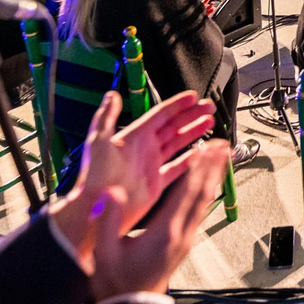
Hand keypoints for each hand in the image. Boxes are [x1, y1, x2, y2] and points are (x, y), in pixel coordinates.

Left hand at [50, 89, 215, 264]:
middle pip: (173, 126)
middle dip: (191, 116)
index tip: (193, 97)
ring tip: (209, 123)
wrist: (95, 208)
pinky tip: (202, 153)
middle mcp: (145, 148)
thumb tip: (112, 95)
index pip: (160, 115)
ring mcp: (152, 165)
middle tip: (208, 107)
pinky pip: (177, 168)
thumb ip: (106, 117)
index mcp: (134, 136)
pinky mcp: (156, 184)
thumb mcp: (98, 142)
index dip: (177, 105)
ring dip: (193, 133)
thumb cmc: (94, 176)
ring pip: (177, 144)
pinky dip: (190, 160)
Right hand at [89, 140, 229, 297]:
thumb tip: (112, 194)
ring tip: (221, 161)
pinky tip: (206, 187)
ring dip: (213, 179)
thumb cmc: (119, 285)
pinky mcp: (183, 244)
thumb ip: (108, 222)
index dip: (198, 170)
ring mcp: (184, 240)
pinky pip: (199, 212)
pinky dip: (205, 194)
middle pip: (202, 195)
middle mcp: (180, 235)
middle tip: (223, 147)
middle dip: (214, 168)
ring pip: (204, 203)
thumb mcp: (106, 253)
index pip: (186, 194)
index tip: (207, 150)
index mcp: (164, 233)